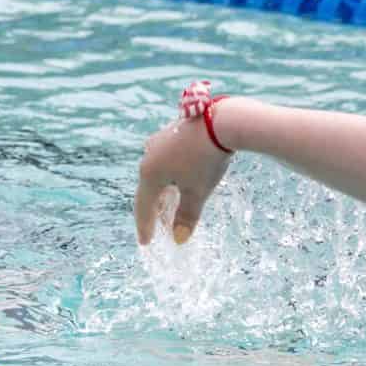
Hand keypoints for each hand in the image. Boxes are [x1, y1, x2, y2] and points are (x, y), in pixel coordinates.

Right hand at [135, 111, 233, 244]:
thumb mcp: (198, 192)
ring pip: (159, 173)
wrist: (221, 122)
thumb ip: (187, 216)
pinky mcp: (173, 131)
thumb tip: (180, 239)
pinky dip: (173, 176)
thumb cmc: (207, 160)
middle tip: (160, 228)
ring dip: (165, 192)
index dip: (145, 226)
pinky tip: (182, 179)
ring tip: (172, 206)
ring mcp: (160, 141)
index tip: (146, 243)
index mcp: (149, 173)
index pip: (144, 205)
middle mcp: (148, 155)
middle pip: (150, 189)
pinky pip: (168, 160)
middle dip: (157, 209)